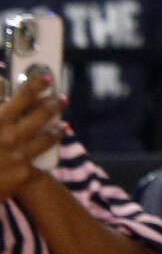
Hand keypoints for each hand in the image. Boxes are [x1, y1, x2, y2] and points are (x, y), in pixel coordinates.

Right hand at [0, 76, 63, 201]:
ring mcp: (19, 155)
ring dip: (57, 131)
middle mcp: (11, 136)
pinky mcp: (23, 175)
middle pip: (43, 114)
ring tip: (62, 126)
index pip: (24, 95)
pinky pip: (39, 166)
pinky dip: (42, 161)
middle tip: (62, 99)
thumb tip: (2, 85)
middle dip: (55, 104)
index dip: (37, 84)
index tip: (47, 78)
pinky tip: (46, 158)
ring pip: (47, 138)